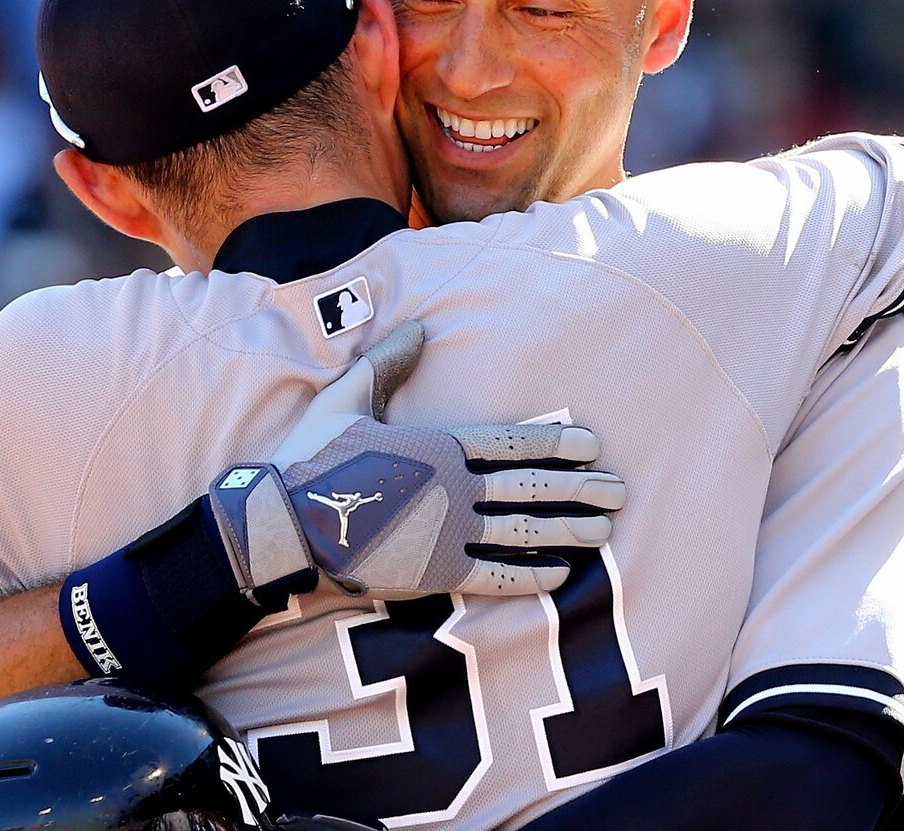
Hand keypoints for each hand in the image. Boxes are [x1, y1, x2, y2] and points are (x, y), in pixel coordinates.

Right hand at [208, 321, 622, 598]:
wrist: (285, 522)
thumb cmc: (314, 455)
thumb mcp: (348, 397)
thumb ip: (389, 363)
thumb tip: (421, 328)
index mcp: (437, 445)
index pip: (511, 441)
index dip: (556, 443)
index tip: (593, 444)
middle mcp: (452, 488)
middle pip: (529, 486)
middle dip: (577, 487)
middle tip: (618, 491)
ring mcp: (446, 532)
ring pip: (521, 530)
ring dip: (566, 530)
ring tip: (602, 531)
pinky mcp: (434, 572)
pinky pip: (494, 576)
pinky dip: (530, 576)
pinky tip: (560, 574)